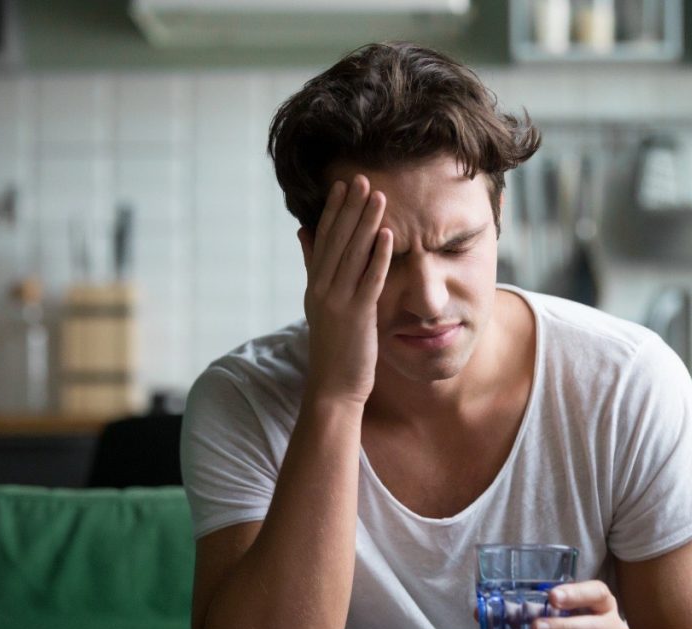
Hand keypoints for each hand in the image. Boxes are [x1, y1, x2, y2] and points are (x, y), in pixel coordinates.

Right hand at [297, 175, 392, 404]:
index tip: (343, 185)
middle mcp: (322, 289)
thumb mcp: (319, 303)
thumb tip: (304, 232)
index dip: (334, 211)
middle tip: (362, 179)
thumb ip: (313, 267)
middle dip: (350, 209)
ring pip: (353, 255)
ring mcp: (337, 302)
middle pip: (337, 241)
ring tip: (379, 197)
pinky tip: (388, 236)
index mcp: (314, 284)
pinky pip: (368, 281)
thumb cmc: (333, 347)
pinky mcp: (356, 316)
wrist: (332, 387)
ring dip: (366, 224)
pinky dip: (378, 257)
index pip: (323, 240)